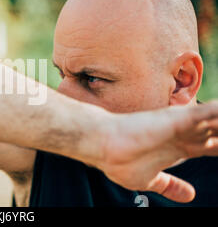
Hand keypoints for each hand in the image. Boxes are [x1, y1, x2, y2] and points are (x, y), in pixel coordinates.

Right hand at [97, 101, 217, 202]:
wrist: (103, 146)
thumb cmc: (120, 161)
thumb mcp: (150, 180)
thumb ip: (170, 185)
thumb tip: (189, 196)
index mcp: (181, 148)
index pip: (215, 147)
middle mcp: (186, 134)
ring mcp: (183, 125)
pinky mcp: (178, 119)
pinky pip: (210, 113)